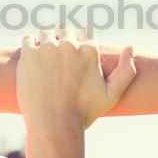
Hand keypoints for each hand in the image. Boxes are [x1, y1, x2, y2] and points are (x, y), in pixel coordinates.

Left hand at [17, 25, 136, 130]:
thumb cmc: (83, 113)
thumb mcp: (112, 95)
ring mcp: (47, 48)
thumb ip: (126, 70)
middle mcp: (69, 45)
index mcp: (90, 50)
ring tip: (45, 58)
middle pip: (66, 30)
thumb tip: (130, 46)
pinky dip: (30, 46)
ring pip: (46, 33)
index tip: (77, 53)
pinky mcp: (28, 55)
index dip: (82, 41)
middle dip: (64, 40)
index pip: (87, 32)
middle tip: (59, 58)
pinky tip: (33, 60)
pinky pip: (28, 39)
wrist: (54, 126)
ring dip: (46, 42)